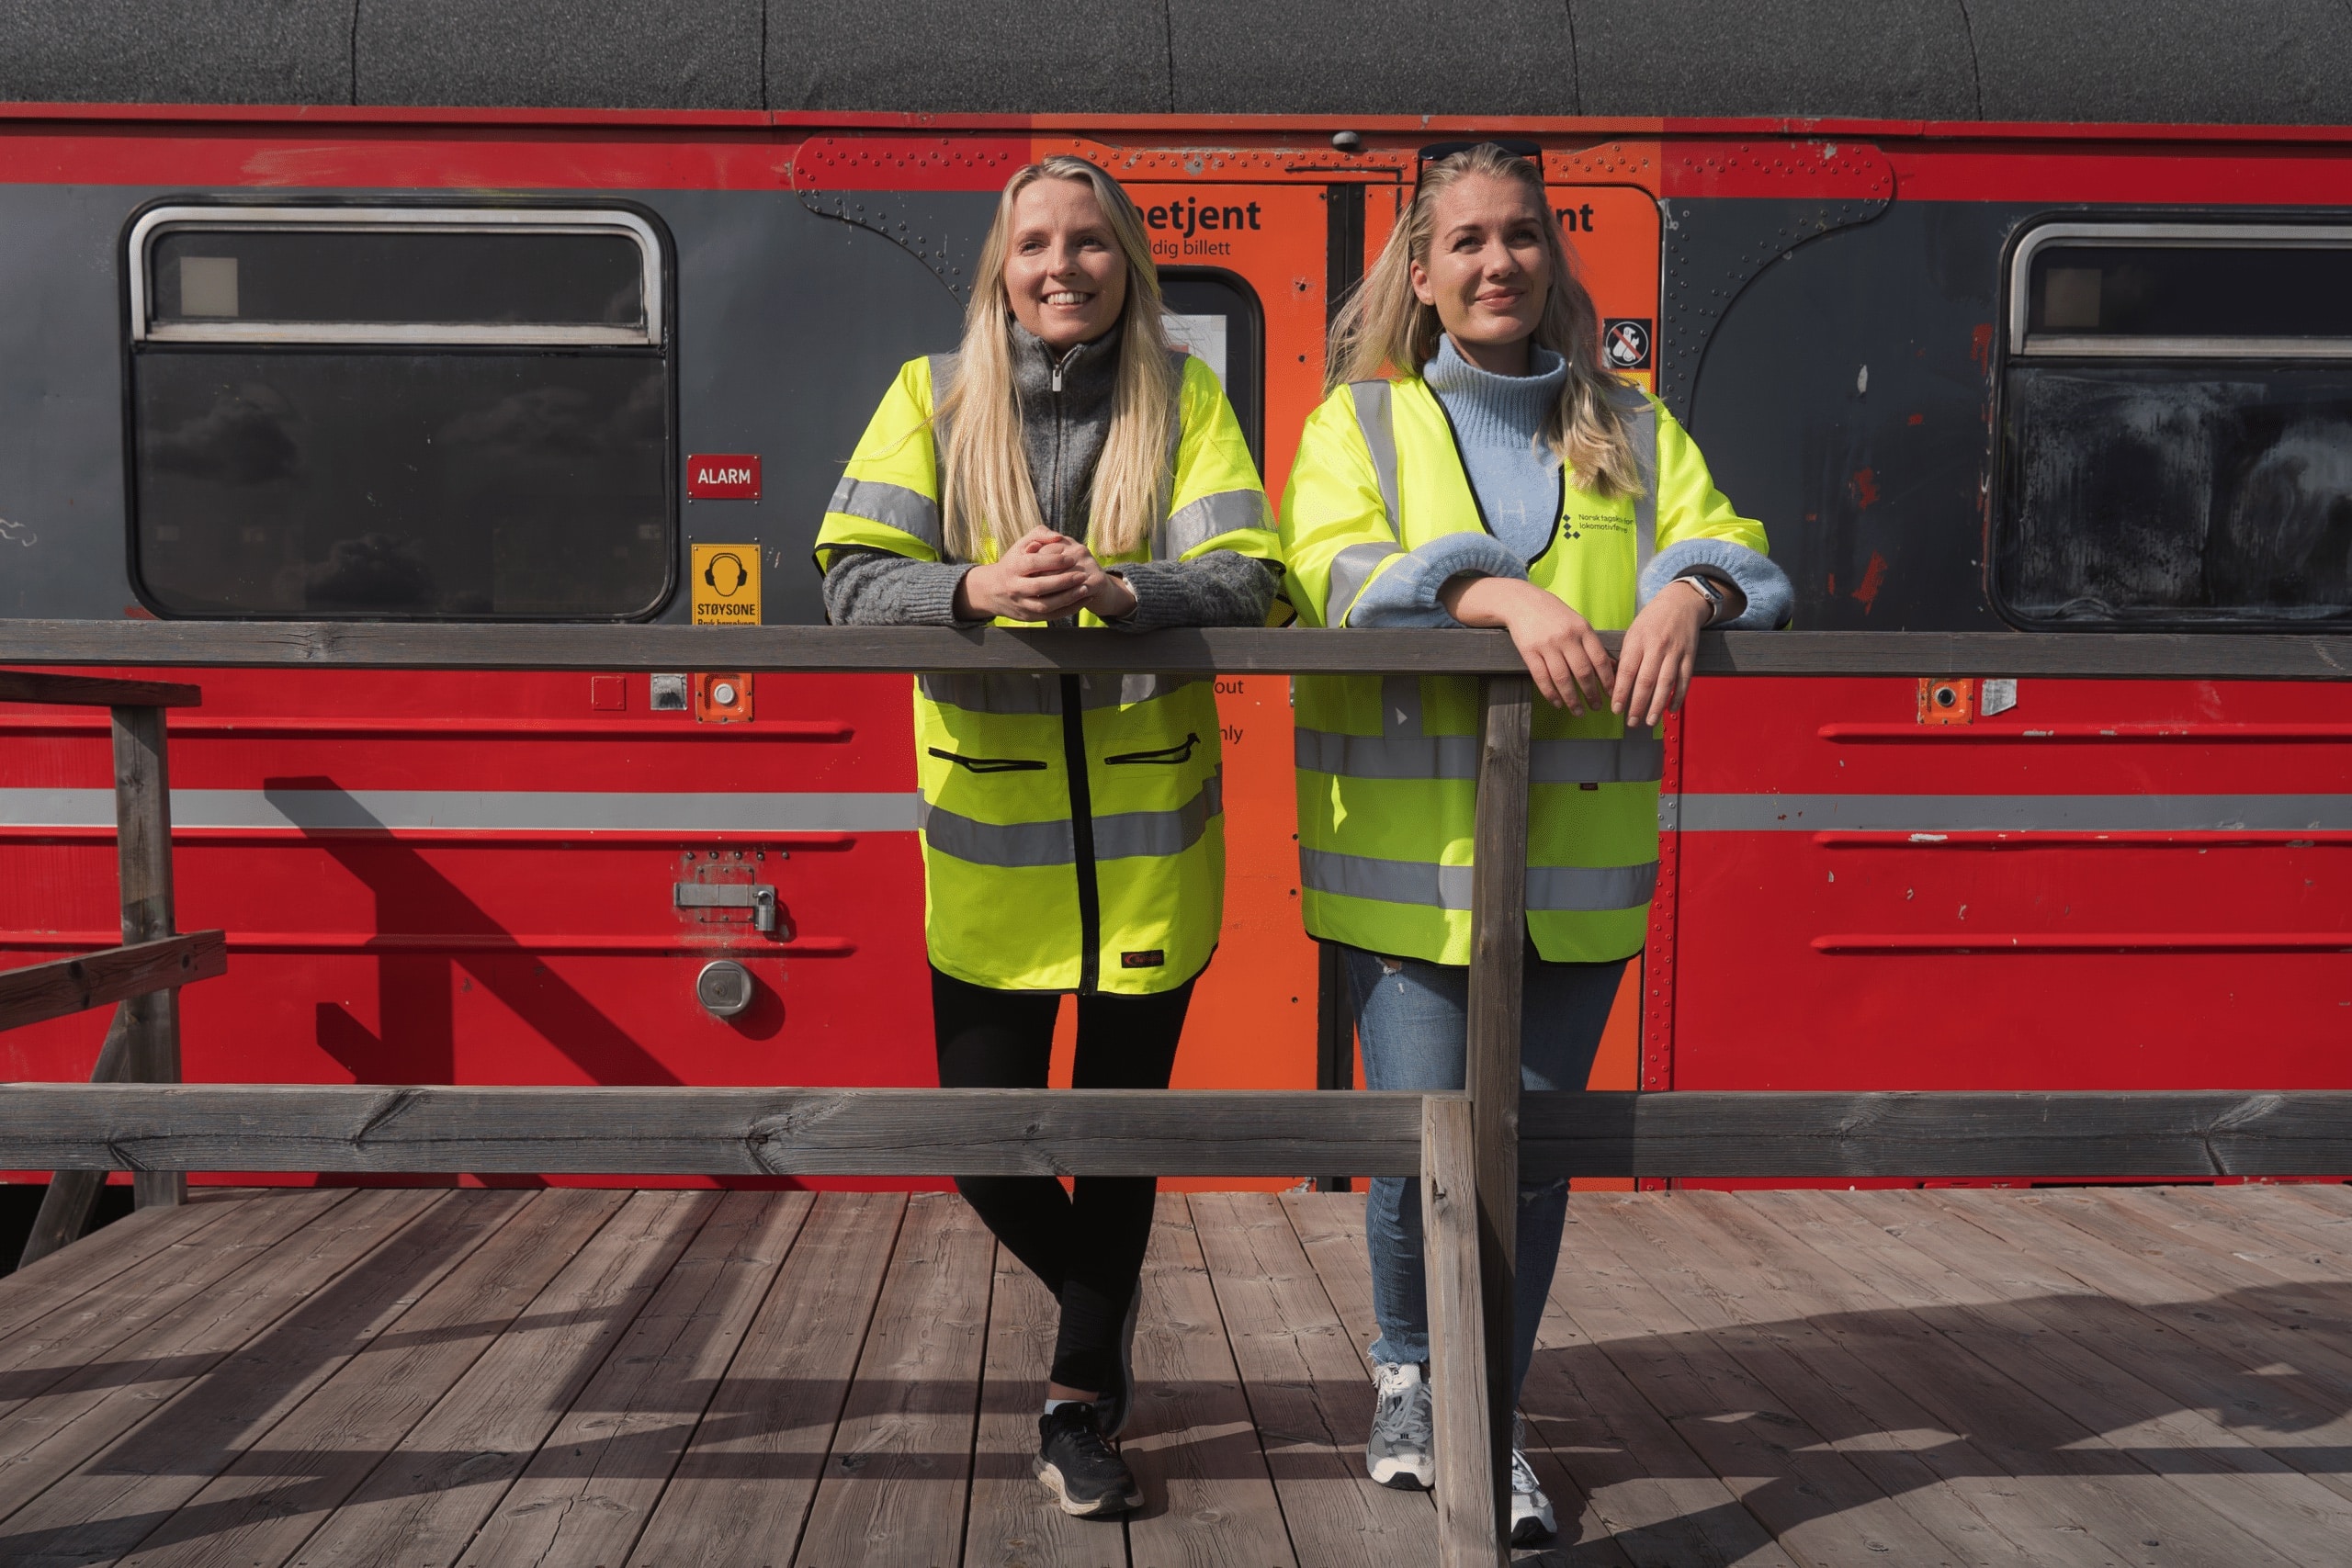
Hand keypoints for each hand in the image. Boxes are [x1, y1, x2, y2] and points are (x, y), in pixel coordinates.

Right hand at [955, 527, 1136, 620]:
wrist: (991, 590)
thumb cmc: (1013, 563)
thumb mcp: (1020, 545)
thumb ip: (1039, 535)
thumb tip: (1058, 536)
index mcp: (1012, 567)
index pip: (1033, 563)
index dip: (1053, 561)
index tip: (1071, 558)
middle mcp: (1014, 587)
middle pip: (1039, 587)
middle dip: (1063, 581)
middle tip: (1082, 575)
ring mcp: (1021, 604)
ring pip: (1045, 605)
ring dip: (1067, 599)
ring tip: (1085, 589)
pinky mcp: (1028, 617)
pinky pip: (1050, 616)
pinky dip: (1068, 610)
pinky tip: (1081, 601)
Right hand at [1441, 575, 1614, 713]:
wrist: (1521, 601)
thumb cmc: (1553, 614)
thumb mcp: (1577, 623)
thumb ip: (1592, 644)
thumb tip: (1611, 667)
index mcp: (1582, 629)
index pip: (1599, 659)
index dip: (1607, 680)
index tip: (1612, 695)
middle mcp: (1566, 637)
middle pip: (1583, 672)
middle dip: (1592, 694)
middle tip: (1596, 708)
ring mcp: (1547, 645)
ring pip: (1562, 679)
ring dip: (1572, 699)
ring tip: (1578, 711)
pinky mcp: (1529, 651)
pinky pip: (1542, 678)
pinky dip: (1551, 694)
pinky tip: (1558, 703)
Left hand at [1611, 578, 1711, 726]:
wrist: (1681, 602)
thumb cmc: (1653, 619)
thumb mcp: (1633, 632)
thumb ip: (1626, 656)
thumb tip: (1614, 683)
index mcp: (1638, 640)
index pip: (1627, 671)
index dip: (1621, 692)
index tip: (1616, 709)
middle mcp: (1657, 646)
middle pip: (1646, 681)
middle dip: (1638, 705)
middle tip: (1631, 721)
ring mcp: (1675, 652)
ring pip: (1666, 683)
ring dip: (1657, 705)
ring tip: (1650, 721)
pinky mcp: (1690, 656)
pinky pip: (1685, 680)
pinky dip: (1679, 696)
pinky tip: (1671, 709)